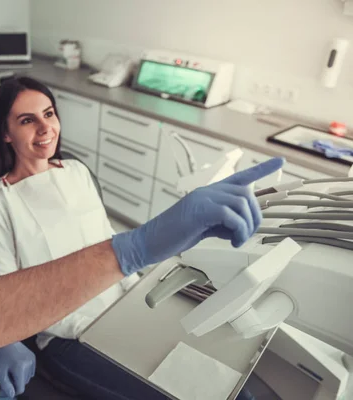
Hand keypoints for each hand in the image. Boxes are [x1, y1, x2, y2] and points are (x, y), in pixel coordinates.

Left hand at [0, 342, 35, 397]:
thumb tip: (12, 395)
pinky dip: (25, 370)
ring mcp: (32, 359)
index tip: (6, 383)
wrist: (4, 339)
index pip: (20, 388)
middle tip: (8, 373)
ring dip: (21, 376)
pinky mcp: (33, 356)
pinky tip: (18, 364)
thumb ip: (6, 385)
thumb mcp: (0, 371)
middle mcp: (29, 364)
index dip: (13, 389)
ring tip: (12, 368)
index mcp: (20, 368)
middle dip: (17, 381)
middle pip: (25, 383)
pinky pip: (31, 370)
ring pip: (28, 377)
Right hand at [112, 157, 283, 274]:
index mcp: (209, 193)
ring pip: (242, 203)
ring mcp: (204, 198)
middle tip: (245, 236)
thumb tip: (240, 227)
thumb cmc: (173, 235)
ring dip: (246, 226)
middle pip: (247, 194)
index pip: (240, 176)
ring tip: (236, 240)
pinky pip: (232, 216)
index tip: (280, 161)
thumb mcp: (203, 227)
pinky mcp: (201, 209)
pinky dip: (238, 231)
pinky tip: (230, 241)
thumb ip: (222, 222)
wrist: (150, 241)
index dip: (262, 169)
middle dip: (255, 217)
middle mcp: (208, 191)